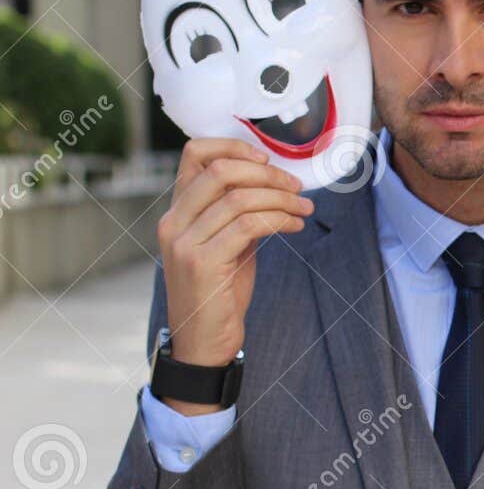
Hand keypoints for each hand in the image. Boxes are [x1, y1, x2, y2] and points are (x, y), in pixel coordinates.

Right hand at [155, 139, 313, 414]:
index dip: (233, 147)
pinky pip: (248, 225)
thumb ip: (237, 213)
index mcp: (176, 212)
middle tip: (297, 186)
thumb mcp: (227, 244)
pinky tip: (295, 225)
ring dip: (281, 198)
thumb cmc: (220, 292)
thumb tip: (273, 183)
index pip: (194, 155)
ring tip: (304, 207)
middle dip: (268, 175)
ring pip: (238, 198)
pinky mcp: (202, 263)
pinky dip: (279, 219)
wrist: (204, 341)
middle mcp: (173, 222)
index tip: (268, 161)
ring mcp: (184, 242)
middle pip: (220, 172)